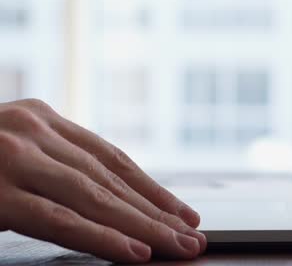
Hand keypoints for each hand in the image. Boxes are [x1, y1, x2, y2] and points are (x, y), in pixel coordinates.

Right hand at [0, 99, 205, 262]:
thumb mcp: (3, 148)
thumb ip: (46, 164)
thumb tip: (100, 198)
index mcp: (40, 119)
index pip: (111, 158)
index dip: (152, 188)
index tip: (183, 213)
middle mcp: (34, 132)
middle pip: (111, 179)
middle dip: (157, 212)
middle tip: (192, 236)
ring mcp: (16, 161)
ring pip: (96, 198)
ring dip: (144, 226)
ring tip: (177, 246)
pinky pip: (60, 221)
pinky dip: (104, 238)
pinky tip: (135, 251)